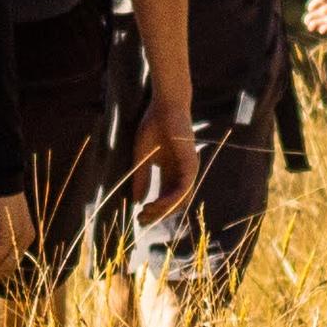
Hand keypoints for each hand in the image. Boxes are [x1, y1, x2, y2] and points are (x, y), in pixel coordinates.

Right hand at [129, 95, 199, 216]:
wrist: (164, 107)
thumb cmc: (153, 127)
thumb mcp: (142, 157)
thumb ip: (141, 178)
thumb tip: (136, 202)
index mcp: (170, 171)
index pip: (164, 198)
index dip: (152, 210)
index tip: (137, 218)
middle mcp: (181, 173)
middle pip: (174, 203)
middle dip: (157, 214)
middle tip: (141, 219)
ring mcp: (188, 169)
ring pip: (181, 200)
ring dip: (163, 210)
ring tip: (146, 212)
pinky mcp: (190, 164)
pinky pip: (183, 189)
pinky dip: (170, 200)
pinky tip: (156, 204)